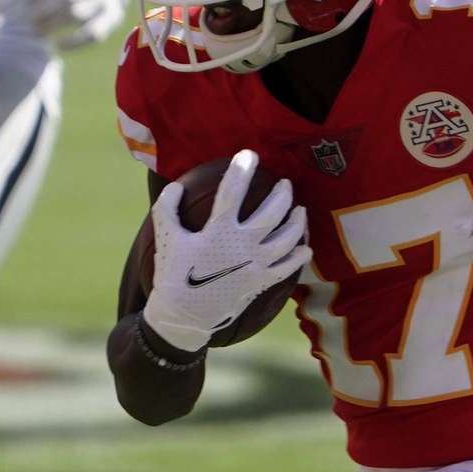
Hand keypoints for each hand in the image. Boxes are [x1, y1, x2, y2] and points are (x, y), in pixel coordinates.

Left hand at [24, 0, 126, 50]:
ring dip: (54, 25)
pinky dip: (75, 42)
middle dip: (44, 9)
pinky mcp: (114, 19)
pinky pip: (93, 34)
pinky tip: (59, 45)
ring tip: (38, 32)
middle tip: (28, 20)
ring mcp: (108, 1)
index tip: (25, 2)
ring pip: (78, 15)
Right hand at [138, 150, 308, 354]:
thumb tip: (176, 186)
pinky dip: (299, 258)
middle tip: (285, 184)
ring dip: (297, 222)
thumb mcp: (165, 238)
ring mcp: (256, 264)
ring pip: (287, 238)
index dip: (242, 170)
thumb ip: (168, 209)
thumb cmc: (173, 275)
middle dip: (282, 194)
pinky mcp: (261, 282)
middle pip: (272, 213)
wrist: (184, 316)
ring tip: (301, 210)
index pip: (233, 192)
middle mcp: (243, 245)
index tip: (249, 155)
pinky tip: (306, 248)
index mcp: (218, 230)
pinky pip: (287, 268)